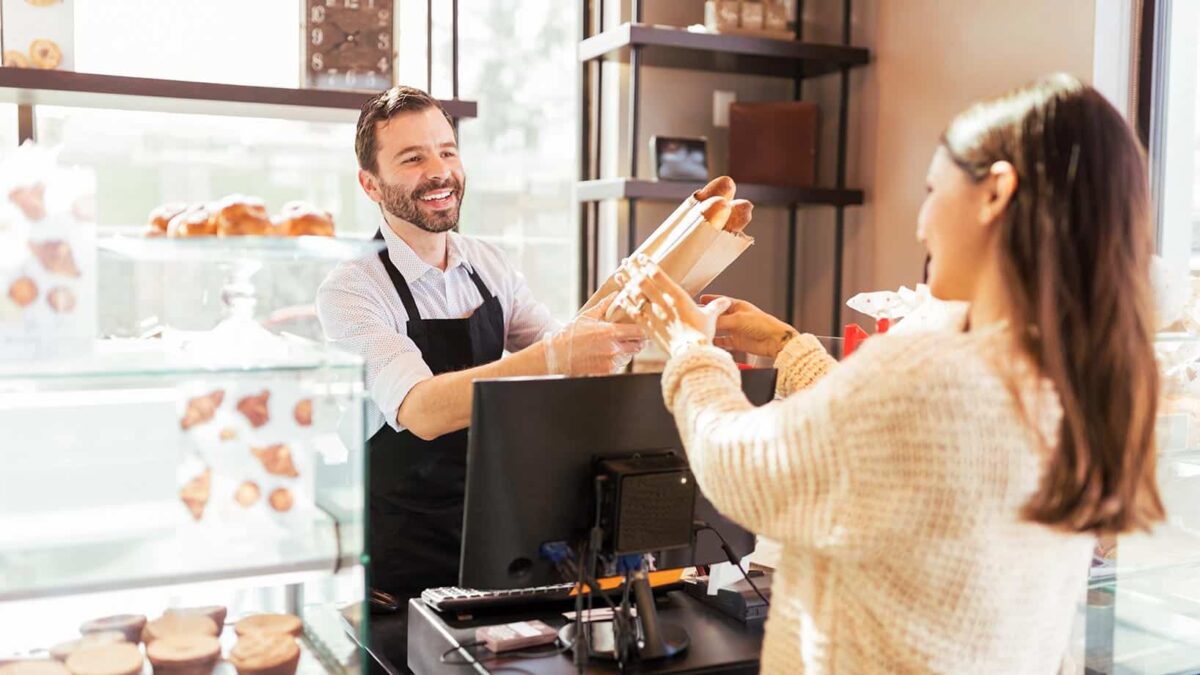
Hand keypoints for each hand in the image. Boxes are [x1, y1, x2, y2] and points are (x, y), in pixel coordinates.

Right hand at [544, 294, 645, 375]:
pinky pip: (618, 365)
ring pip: (628, 356)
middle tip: (633, 336)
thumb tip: (615, 295)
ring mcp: (610, 362)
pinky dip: (616, 360)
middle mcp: (613, 348)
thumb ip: (603, 306)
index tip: (647, 326)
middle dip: (638, 341)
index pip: (639, 331)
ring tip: (615, 345)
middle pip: (638, 346)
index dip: (645, 329)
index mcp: (610, 333)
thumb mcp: (587, 317)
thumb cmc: (570, 335)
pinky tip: (606, 354)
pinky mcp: (606, 372)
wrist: (557, 356)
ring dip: (626, 351)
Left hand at [613, 257, 730, 355]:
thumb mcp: (710, 318)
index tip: (642, 257)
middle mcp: (662, 303)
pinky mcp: (647, 326)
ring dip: (626, 283)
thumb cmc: (701, 335)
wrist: (691, 353)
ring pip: (635, 295)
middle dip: (633, 270)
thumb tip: (726, 302)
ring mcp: (653, 314)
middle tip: (626, 261)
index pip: (659, 275)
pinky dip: (625, 303)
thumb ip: (715, 307)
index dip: (648, 264)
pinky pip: (633, 312)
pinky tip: (620, 296)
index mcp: (677, 296)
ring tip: (619, 273)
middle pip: (643, 282)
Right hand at [699, 294, 798, 358]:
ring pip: (719, 329)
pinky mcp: (737, 342)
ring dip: (710, 330)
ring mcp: (736, 330)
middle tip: (694, 317)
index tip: (699, 299)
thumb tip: (705, 323)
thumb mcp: (738, 319)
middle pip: (718, 316)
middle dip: (707, 317)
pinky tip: (708, 342)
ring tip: (698, 330)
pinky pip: (723, 341)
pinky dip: (715, 342)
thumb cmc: (762, 325)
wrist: (774, 341)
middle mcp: (736, 317)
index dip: (710, 301)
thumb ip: (721, 321)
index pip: (721, 302)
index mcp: (738, 306)